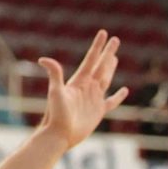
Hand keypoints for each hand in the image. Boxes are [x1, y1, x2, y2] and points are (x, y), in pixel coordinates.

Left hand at [37, 30, 129, 149]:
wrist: (59, 135)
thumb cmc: (56, 114)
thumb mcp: (55, 92)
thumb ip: (54, 75)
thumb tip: (43, 59)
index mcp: (78, 81)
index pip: (91, 59)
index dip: (97, 46)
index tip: (104, 33)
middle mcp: (87, 87)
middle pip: (100, 66)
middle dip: (108, 52)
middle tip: (115, 39)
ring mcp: (93, 99)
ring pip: (105, 79)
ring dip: (110, 68)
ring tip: (114, 57)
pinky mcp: (98, 112)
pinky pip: (111, 102)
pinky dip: (118, 96)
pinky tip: (124, 91)